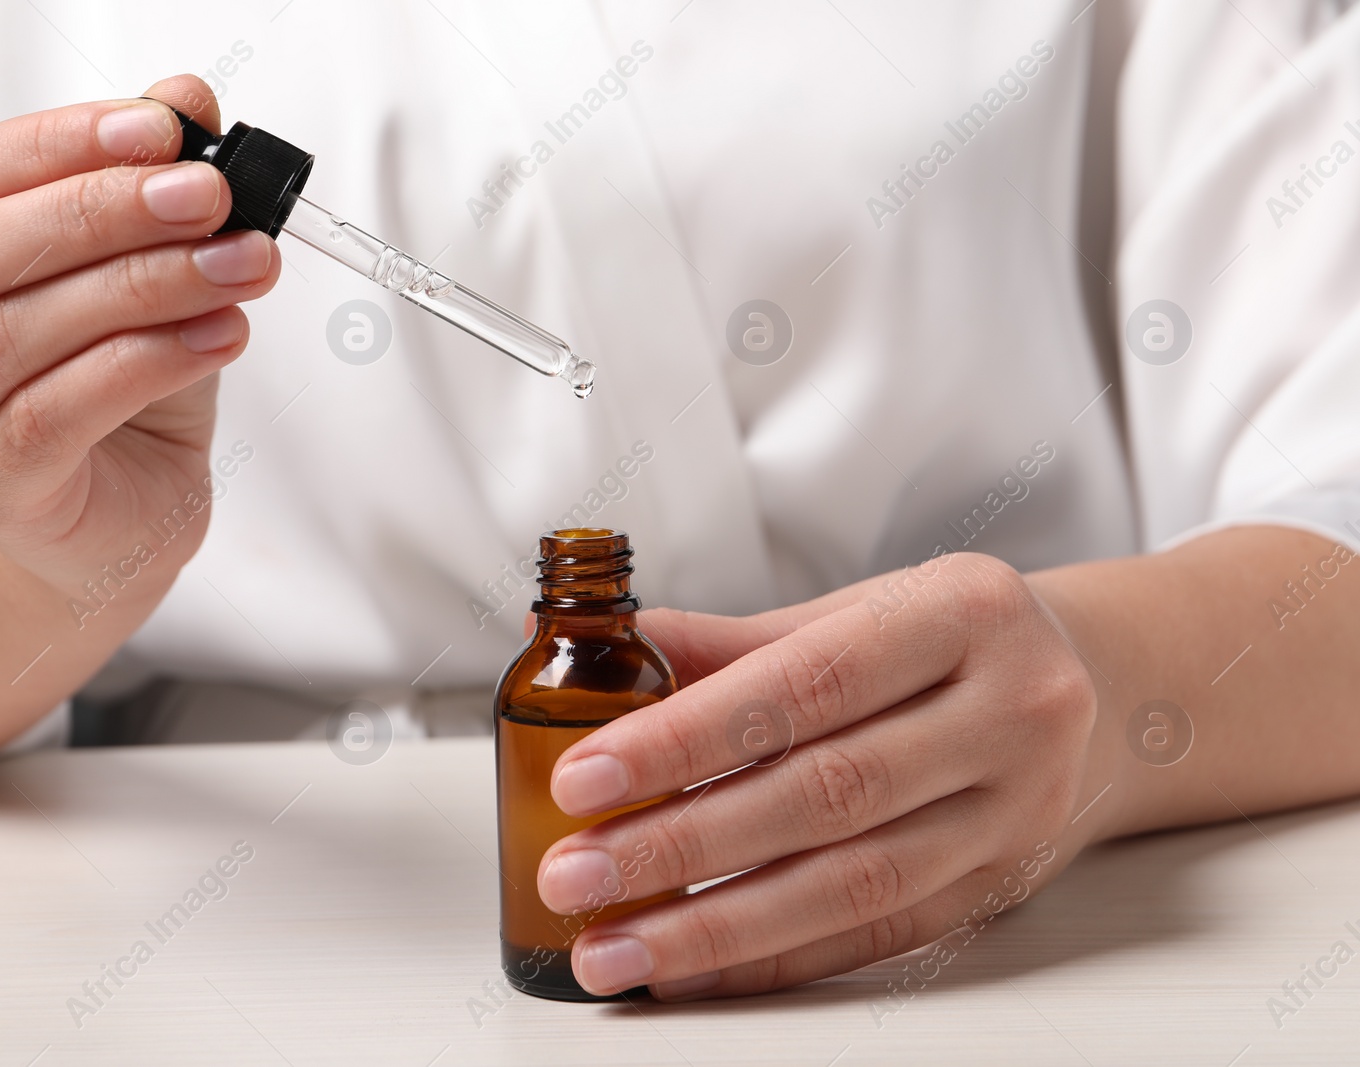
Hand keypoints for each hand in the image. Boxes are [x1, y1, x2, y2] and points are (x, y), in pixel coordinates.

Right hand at [0, 75, 279, 592]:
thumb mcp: (122, 272)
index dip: (52, 145)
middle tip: (206, 195)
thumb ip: (137, 185)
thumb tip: (187, 98)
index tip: (159, 128)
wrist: (108, 518)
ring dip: (146, 286)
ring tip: (240, 263)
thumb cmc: (102, 386)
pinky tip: (222, 333)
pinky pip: (64, 411)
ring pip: (19, 334)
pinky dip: (153, 361)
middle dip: (99, 212)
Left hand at [536, 552, 1099, 999]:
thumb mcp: (861, 608)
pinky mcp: (1005, 887)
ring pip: (853, 884)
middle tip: (577, 874)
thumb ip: (736, 641)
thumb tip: (608, 652)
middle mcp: (1010, 712)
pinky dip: (777, 959)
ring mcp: (1019, 810)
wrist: (1101, 687)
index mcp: (963, 613)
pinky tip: (694, 969)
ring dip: (717, 927)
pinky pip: (879, 934)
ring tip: (615, 947)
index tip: (585, 776)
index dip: (687, 737)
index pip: (804, 684)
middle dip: (683, 844)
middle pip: (826, 794)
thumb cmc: (953, 638)